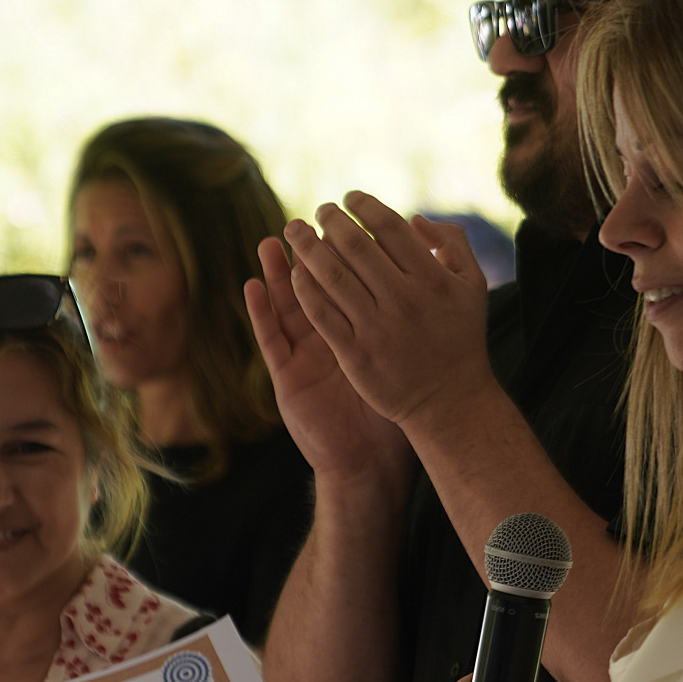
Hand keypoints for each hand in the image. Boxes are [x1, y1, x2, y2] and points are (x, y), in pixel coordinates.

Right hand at [247, 239, 408, 483]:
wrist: (370, 461)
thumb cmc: (391, 410)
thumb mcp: (403, 358)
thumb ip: (412, 321)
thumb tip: (431, 277)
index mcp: (354, 328)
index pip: (346, 283)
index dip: (343, 255)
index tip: (344, 221)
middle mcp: (324, 338)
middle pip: (312, 288)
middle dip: (307, 255)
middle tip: (302, 220)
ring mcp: (302, 356)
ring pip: (285, 307)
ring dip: (275, 274)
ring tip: (269, 242)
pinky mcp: (285, 377)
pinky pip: (269, 340)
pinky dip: (260, 312)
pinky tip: (252, 287)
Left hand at [277, 194, 495, 430]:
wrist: (450, 401)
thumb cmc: (460, 337)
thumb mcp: (473, 285)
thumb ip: (453, 244)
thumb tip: (416, 219)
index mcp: (433, 279)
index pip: (391, 228)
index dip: (365, 206)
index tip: (350, 197)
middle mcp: (404, 299)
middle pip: (356, 246)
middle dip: (331, 220)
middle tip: (320, 209)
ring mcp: (377, 328)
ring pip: (333, 276)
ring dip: (308, 248)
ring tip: (295, 231)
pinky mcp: (356, 354)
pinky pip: (322, 314)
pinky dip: (306, 289)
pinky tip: (295, 273)